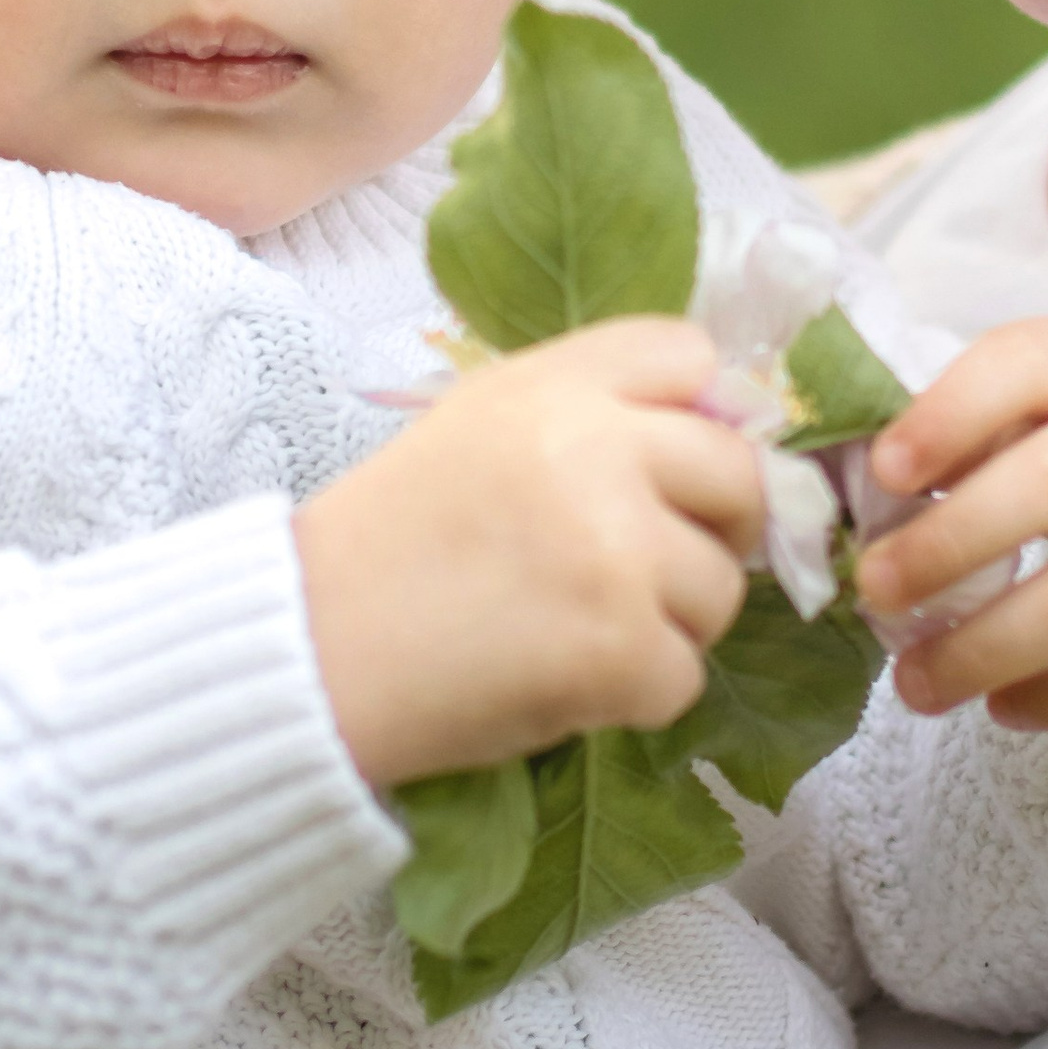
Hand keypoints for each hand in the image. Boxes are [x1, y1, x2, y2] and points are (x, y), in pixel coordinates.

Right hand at [294, 318, 762, 791]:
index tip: (671, 466)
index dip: (696, 415)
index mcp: (554, 384)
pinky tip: (563, 681)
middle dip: (716, 526)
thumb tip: (714, 435)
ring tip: (576, 629)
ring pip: (721, 587)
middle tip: (655, 565)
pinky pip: (686, 674)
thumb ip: (586, 412)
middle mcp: (598, 449)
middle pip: (738, 474)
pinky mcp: (623, 650)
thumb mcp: (476, 425)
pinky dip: (636, 694)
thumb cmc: (387, 544)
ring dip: (669, 622)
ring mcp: (618, 551)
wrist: (310, 651)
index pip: (689, 355)